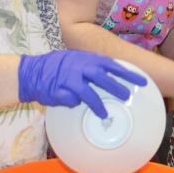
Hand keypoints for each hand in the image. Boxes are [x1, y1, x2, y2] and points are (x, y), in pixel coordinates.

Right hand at [18, 51, 146, 118]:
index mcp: (86, 59)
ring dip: (97, 104)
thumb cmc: (57, 66)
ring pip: (87, 93)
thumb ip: (92, 66)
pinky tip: (75, 106)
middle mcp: (78, 67)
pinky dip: (74, 104)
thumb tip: (113, 77)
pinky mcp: (58, 92)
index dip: (127, 73)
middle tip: (127, 97)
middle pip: (102, 78)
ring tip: (104, 114)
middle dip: (116, 88)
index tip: (142, 81)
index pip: (111, 65)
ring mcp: (68, 80)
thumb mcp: (76, 60)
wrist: (31, 71)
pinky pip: (70, 101)